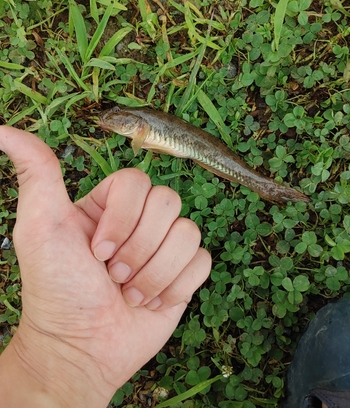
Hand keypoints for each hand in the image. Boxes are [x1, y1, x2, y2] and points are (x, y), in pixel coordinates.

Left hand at [0, 126, 210, 407]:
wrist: (81, 348)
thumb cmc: (57, 287)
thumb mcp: (41, 225)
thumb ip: (36, 172)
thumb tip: (2, 129)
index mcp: (110, 203)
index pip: (139, 181)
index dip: (123, 217)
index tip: (96, 251)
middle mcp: (140, 221)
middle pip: (169, 203)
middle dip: (139, 247)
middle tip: (112, 274)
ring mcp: (164, 246)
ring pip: (188, 233)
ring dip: (155, 272)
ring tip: (129, 292)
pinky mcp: (184, 273)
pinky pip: (202, 261)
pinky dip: (175, 286)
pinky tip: (151, 302)